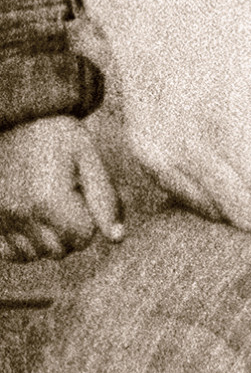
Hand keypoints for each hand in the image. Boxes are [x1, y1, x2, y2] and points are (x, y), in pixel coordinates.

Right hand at [0, 115, 122, 260]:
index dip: (90, 218)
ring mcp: (1, 221)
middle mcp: (21, 216)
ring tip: (47, 205)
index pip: (83, 238)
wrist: (16, 117)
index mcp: (49, 200)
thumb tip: (117, 238)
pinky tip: (30, 218)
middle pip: (59, 251)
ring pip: (34, 255)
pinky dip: (22, 243)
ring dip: (46, 239)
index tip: (82, 192)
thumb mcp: (88, 156)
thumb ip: (105, 199)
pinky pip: (9, 253)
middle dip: (71, 230)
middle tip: (67, 199)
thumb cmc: (56, 134)